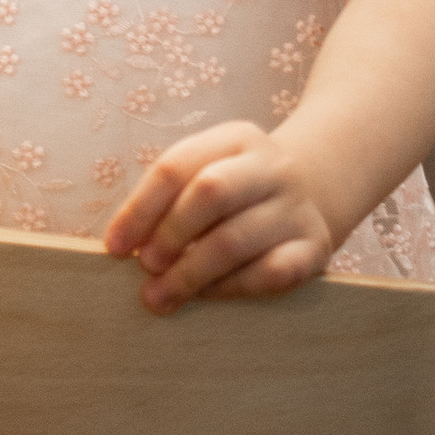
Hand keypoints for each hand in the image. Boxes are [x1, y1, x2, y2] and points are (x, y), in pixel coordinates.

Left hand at [103, 117, 338, 308]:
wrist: (318, 190)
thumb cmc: (241, 190)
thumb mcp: (210, 171)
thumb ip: (171, 199)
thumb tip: (125, 246)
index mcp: (235, 138)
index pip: (176, 165)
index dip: (140, 208)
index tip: (116, 247)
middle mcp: (270, 167)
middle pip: (211, 192)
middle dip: (169, 234)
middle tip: (146, 267)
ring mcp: (296, 206)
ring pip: (236, 239)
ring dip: (190, 272)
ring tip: (160, 295)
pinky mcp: (315, 246)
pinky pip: (272, 272)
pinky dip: (232, 288)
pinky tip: (207, 296)